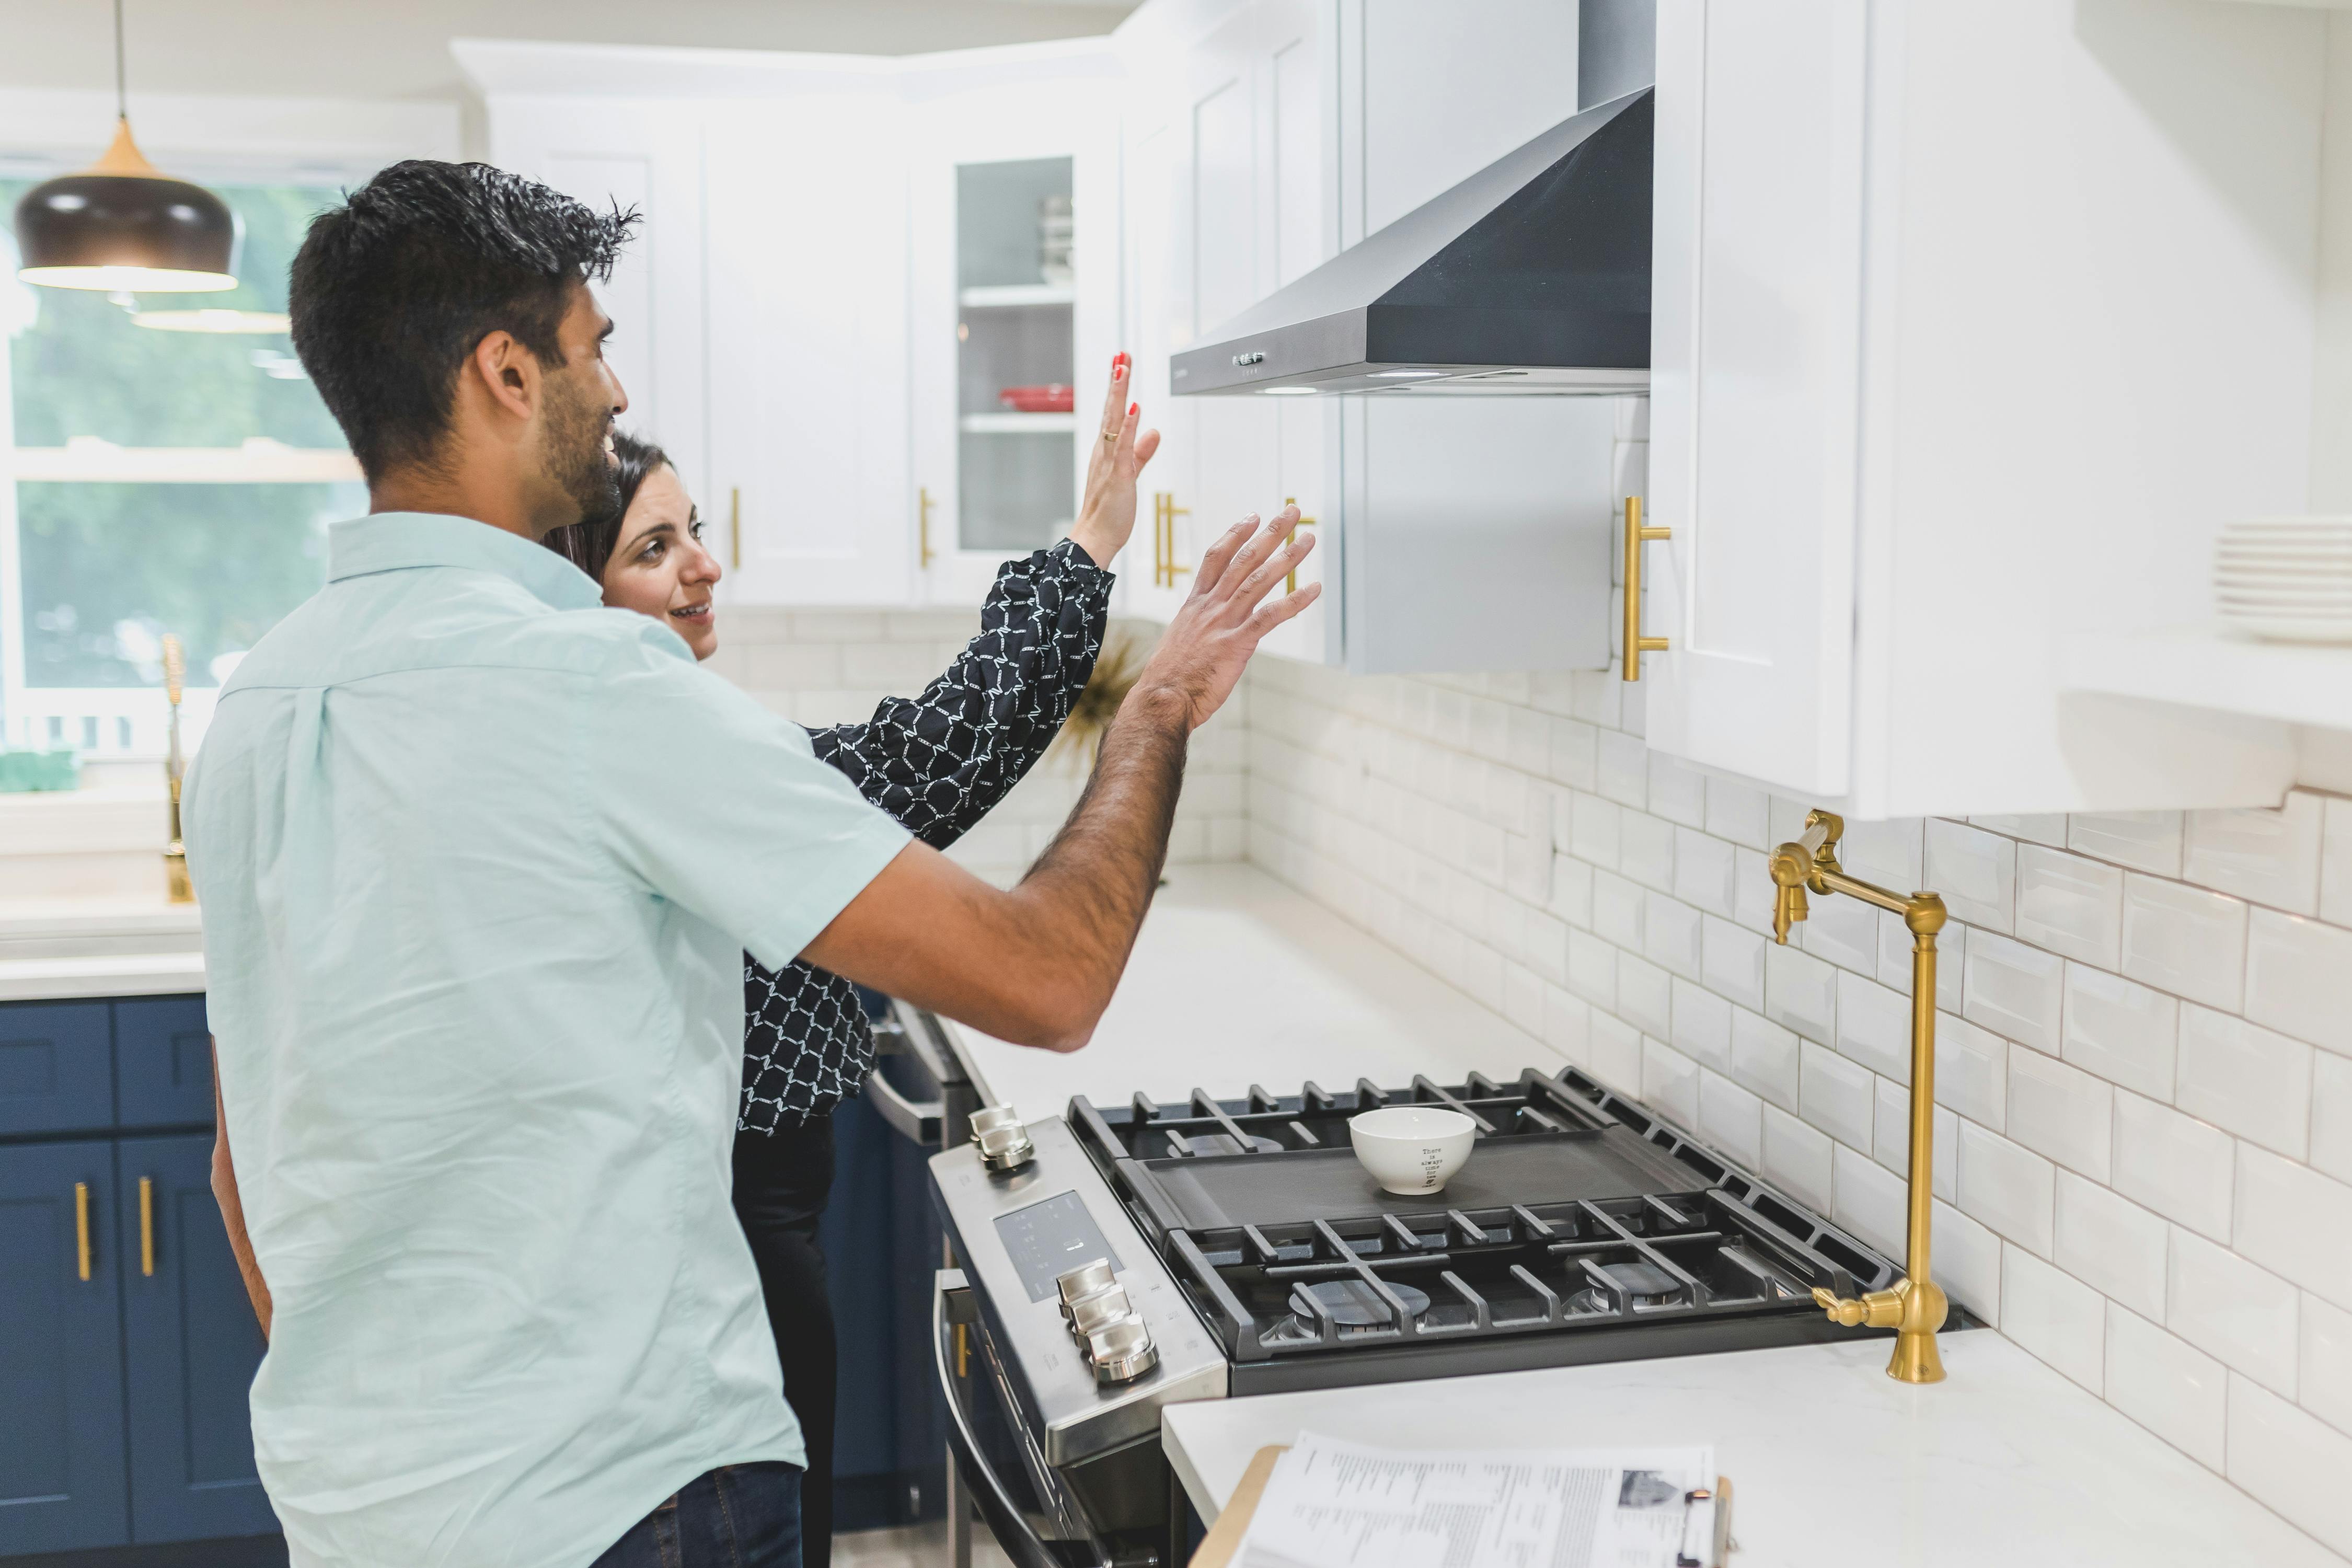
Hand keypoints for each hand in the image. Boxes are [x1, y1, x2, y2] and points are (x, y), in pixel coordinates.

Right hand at [1067, 352, 1161, 567]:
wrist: (1095, 538)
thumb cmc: (1110, 511)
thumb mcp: (1130, 473)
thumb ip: (1141, 452)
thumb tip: (1153, 430)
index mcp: (1108, 449)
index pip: (1114, 412)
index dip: (1119, 387)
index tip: (1121, 361)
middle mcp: (1104, 451)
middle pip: (1111, 409)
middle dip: (1117, 380)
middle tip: (1121, 354)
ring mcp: (1109, 462)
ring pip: (1114, 421)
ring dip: (1118, 394)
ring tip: (1122, 367)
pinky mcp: (1116, 476)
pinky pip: (1122, 447)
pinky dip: (1127, 427)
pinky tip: (1133, 409)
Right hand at [1129, 509, 1319, 729]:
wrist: (1161, 699)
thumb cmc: (1169, 679)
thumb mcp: (1179, 644)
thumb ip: (1197, 630)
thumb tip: (1206, 634)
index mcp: (1194, 604)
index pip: (1216, 557)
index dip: (1236, 534)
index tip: (1253, 516)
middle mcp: (1210, 606)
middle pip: (1243, 559)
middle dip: (1271, 532)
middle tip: (1292, 512)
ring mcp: (1223, 622)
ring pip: (1259, 580)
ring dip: (1287, 557)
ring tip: (1309, 539)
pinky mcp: (1236, 644)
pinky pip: (1270, 617)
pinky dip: (1294, 601)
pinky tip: (1315, 589)